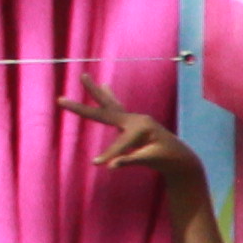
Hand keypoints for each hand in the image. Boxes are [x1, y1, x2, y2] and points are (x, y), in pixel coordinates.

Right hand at [73, 77, 193, 184]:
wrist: (180, 157)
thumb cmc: (168, 159)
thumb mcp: (152, 160)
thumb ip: (131, 160)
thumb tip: (110, 166)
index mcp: (142, 127)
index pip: (120, 143)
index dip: (110, 154)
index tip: (97, 163)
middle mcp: (136, 119)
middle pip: (106, 110)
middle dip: (82, 108)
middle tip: (61, 98)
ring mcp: (134, 119)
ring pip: (109, 104)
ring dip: (95, 91)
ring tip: (84, 76)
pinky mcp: (131, 122)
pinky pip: (116, 108)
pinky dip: (108, 97)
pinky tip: (104, 87)